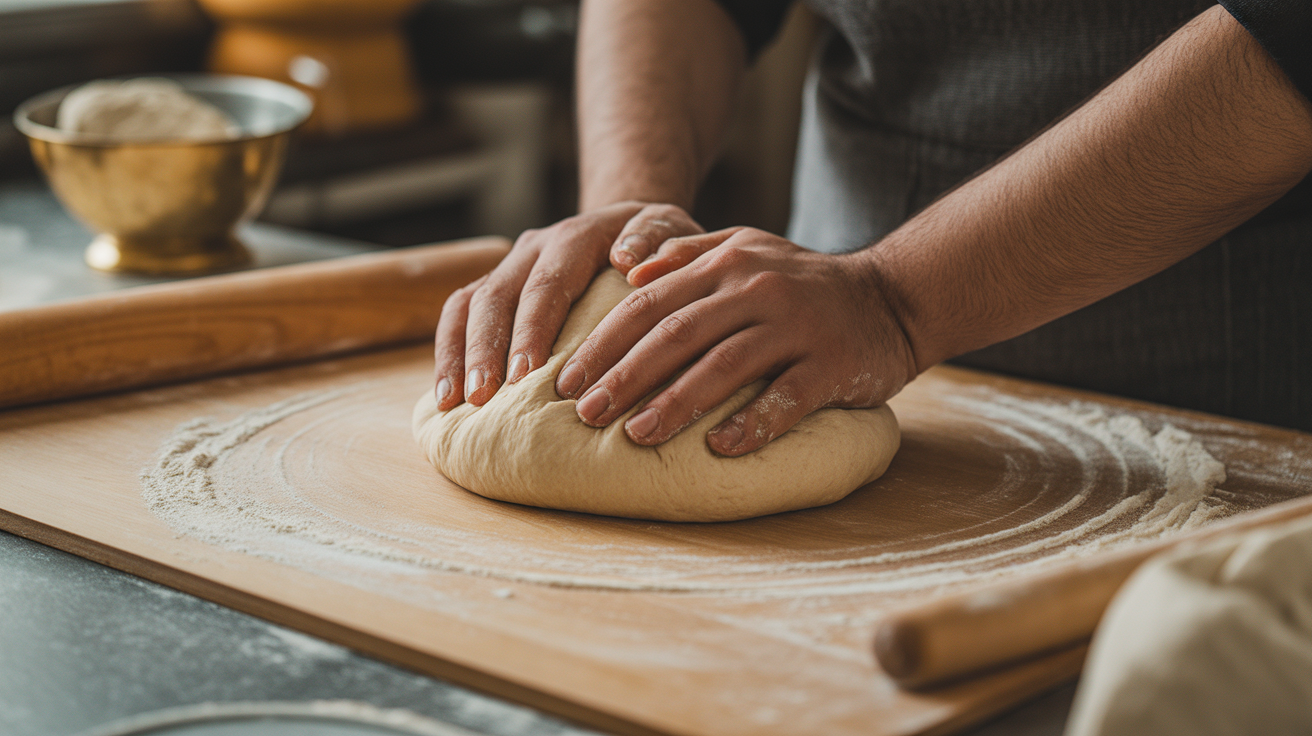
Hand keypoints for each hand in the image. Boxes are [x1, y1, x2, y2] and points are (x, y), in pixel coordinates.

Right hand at [434, 201, 704, 409]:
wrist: (630, 228)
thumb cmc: (658, 244)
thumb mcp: (672, 231)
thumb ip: (657, 238)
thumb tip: (628, 259)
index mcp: (576, 237)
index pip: (548, 284)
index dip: (533, 329)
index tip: (525, 375)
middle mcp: (535, 248)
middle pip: (498, 296)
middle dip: (486, 349)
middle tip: (483, 398)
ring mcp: (510, 267)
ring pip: (469, 305)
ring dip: (459, 355)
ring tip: (454, 404)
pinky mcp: (495, 288)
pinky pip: (458, 316)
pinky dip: (449, 355)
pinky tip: (446, 399)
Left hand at [554, 227, 917, 455]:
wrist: (892, 297)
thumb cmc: (803, 283)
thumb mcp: (746, 249)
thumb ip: (688, 255)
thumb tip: (629, 272)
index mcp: (727, 263)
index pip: (649, 302)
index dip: (604, 343)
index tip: (565, 379)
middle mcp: (757, 290)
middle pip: (676, 334)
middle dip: (624, 376)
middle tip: (584, 414)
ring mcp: (797, 327)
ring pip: (725, 366)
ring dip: (676, 403)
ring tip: (636, 434)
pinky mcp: (832, 364)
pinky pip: (788, 398)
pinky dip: (754, 424)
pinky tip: (721, 450)